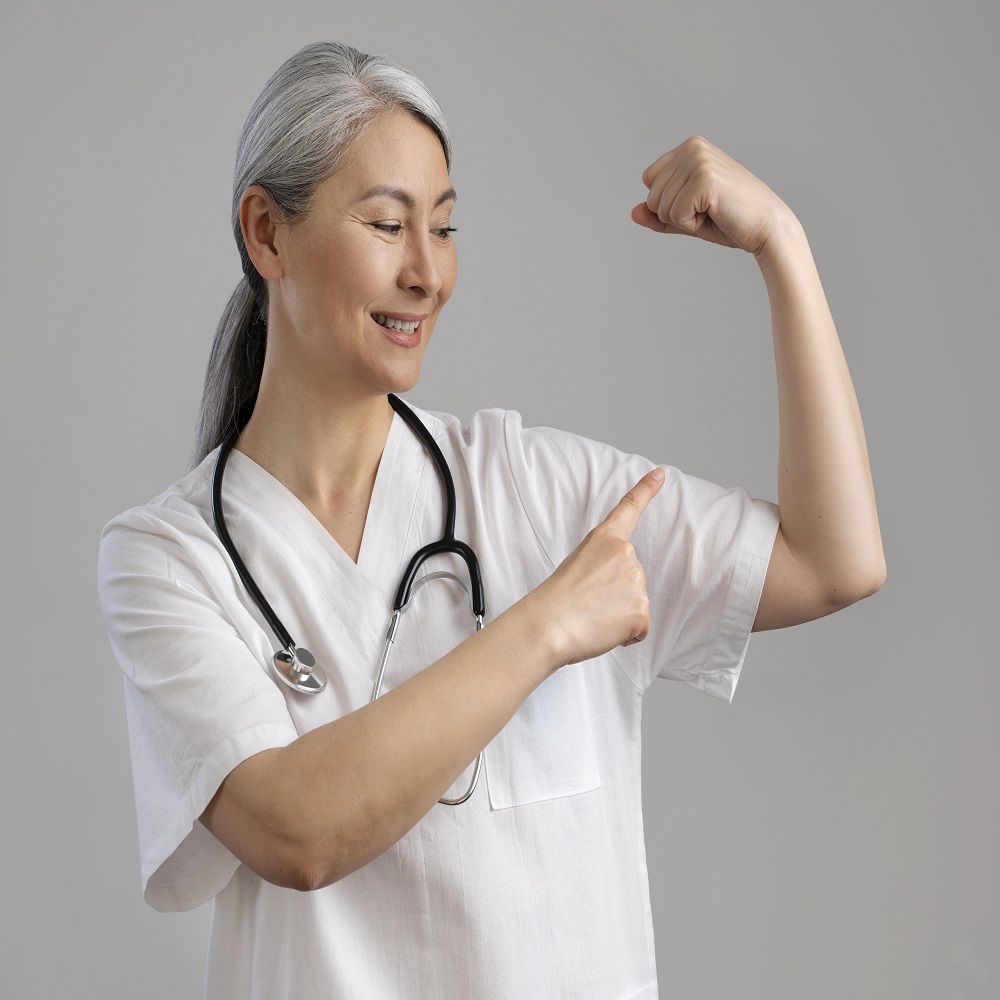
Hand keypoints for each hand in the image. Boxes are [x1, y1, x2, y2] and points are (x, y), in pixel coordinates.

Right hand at [528, 468, 664, 668]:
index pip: (629, 509)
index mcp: (604, 539)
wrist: (547, 626)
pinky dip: (625, 634)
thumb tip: (619, 592)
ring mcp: (636, 582)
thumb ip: (603, 567)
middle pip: (631, 575)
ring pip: (635, 602)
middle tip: (588, 602)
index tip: (660, 474)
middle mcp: (625, 554)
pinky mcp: (641, 610)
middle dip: (616, 592)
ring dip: (619, 614)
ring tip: (592, 616)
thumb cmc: (554, 602)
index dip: (646, 490)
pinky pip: (640, 627)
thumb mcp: (575, 566)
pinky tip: (603, 629)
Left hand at [631, 135, 791, 258]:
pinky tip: (717, 215)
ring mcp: (699, 160)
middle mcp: (693, 147)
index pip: (648, 181)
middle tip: (709, 210)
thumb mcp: (687, 217)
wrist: (767, 228)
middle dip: (674, 214)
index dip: (669, 203)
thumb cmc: (731, 221)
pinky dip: (691, 225)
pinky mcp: (704, 179)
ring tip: (714, 212)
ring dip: (684, 220)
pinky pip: (674, 214)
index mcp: (689, 147)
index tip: (700, 203)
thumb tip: (633, 212)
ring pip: (660, 206)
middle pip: (651, 195)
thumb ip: (658, 215)